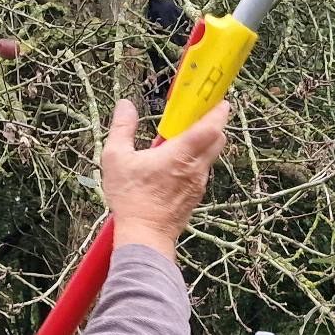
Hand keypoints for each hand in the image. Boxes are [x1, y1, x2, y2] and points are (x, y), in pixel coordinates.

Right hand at [103, 98, 230, 255]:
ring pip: (211, 156)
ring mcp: (199, 183)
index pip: (211, 126)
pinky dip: (195, 161)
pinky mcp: (196, 196)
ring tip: (182, 139)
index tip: (217, 98)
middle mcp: (196, 168)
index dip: (218, 110)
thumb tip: (126, 105)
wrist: (145, 237)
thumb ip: (122, 128)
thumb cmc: (131, 199)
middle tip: (199, 114)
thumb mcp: (116, 158)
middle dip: (214, 123)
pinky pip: (202, 171)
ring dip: (203, 143)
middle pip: (219, 139)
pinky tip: (176, 164)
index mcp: (181, 154)